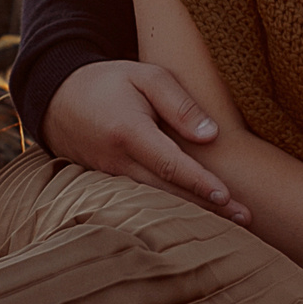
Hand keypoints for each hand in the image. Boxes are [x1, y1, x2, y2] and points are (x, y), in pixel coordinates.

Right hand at [42, 60, 246, 223]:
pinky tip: (195, 219)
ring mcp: (111, 179)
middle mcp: (118, 163)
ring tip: (230, 227)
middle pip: (168, 193)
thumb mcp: (146, 76)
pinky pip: (143, 202)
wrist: (57, 99)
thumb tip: (211, 136)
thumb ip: (179, 103)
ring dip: (192, 215)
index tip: (227, 196)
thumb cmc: (108, 82)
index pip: (170, 164)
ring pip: (156, 203)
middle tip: (245, 220)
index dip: (199, 182)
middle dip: (207, 208)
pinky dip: (170, 212)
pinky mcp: (110, 186)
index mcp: (128, 133)